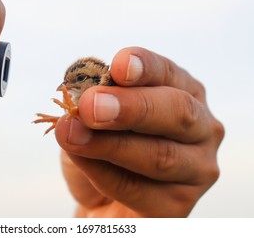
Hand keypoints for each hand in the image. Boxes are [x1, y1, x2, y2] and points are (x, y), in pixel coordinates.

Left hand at [55, 47, 223, 216]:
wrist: (99, 196)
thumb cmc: (100, 148)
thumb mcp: (91, 117)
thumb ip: (91, 105)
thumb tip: (80, 101)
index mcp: (181, 92)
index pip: (166, 73)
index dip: (143, 67)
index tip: (118, 66)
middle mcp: (200, 127)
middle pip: (177, 111)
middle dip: (130, 107)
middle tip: (90, 106)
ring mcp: (197, 168)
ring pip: (160, 156)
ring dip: (110, 144)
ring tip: (71, 134)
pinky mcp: (179, 205)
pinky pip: (139, 190)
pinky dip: (103, 174)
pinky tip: (81, 162)